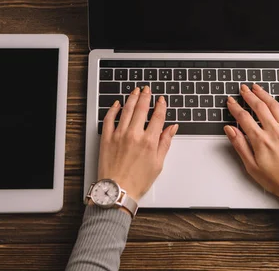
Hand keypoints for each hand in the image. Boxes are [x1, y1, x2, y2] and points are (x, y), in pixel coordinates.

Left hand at [98, 86, 178, 200]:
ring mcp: (119, 135)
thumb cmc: (138, 181)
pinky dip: (113, 109)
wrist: (117, 190)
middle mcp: (134, 135)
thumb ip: (165, 142)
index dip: (160, 106)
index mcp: (149, 141)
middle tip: (147, 89)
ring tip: (135, 91)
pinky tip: (117, 104)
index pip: (157, 116)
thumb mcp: (158, 163)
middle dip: (145, 96)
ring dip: (131, 98)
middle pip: (141, 109)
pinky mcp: (106, 138)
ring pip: (126, 110)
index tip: (161, 99)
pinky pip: (109, 119)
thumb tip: (172, 128)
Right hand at [224, 84, 278, 219]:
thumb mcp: (251, 166)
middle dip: (249, 95)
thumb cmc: (277, 180)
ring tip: (256, 87)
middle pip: (259, 107)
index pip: (243, 117)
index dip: (235, 107)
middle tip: (242, 89)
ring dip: (264, 94)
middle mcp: (274, 131)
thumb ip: (240, 145)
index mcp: (260, 140)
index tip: (230, 101)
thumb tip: (230, 130)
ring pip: (274, 105)